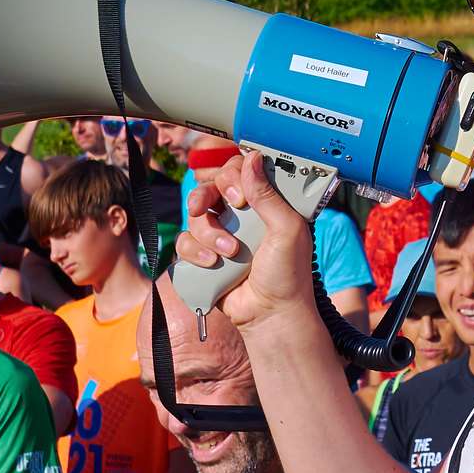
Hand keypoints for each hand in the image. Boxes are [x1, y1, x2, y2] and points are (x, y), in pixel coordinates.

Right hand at [175, 154, 317, 333]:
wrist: (270, 314)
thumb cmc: (288, 274)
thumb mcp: (288, 230)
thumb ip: (269, 195)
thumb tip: (252, 158)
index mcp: (264, 204)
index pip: (239, 170)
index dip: (232, 175)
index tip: (239, 196)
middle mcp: (241, 215)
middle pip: (209, 186)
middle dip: (208, 195)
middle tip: (220, 207)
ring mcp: (221, 234)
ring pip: (196, 214)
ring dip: (209, 232)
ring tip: (229, 252)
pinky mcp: (204, 255)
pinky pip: (185, 241)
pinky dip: (196, 251)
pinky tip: (213, 264)